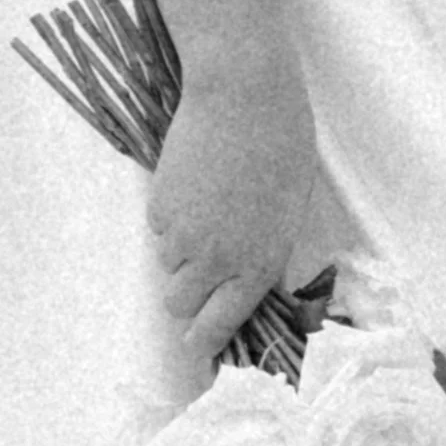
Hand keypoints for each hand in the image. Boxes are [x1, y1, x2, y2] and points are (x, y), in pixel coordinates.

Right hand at [147, 54, 320, 364]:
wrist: (243, 96)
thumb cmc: (283, 145)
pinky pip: (159, 228)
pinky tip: (193, 184)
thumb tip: (246, 282)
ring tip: (207, 209)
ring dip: (181, 252)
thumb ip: (264, 254)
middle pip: (179, 306)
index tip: (199, 350)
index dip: (204, 343)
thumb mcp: (287, 212)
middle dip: (187, 296)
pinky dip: (171, 218)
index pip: (218, 328)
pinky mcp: (159, 206)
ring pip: (168, 265)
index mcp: (257, 266)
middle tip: (201, 272)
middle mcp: (215, 261)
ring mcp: (182, 235)